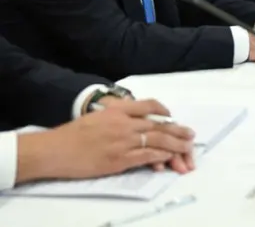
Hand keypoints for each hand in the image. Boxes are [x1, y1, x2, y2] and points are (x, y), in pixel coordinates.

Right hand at [16, 99, 195, 183]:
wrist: (55, 150)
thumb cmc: (72, 134)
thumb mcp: (97, 115)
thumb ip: (117, 114)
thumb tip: (134, 117)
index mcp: (118, 110)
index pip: (149, 105)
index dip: (164, 110)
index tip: (171, 115)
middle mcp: (124, 123)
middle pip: (159, 124)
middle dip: (177, 130)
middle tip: (191, 134)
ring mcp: (123, 141)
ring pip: (158, 140)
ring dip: (176, 144)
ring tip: (188, 147)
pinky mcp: (120, 159)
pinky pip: (146, 156)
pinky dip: (161, 156)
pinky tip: (169, 157)